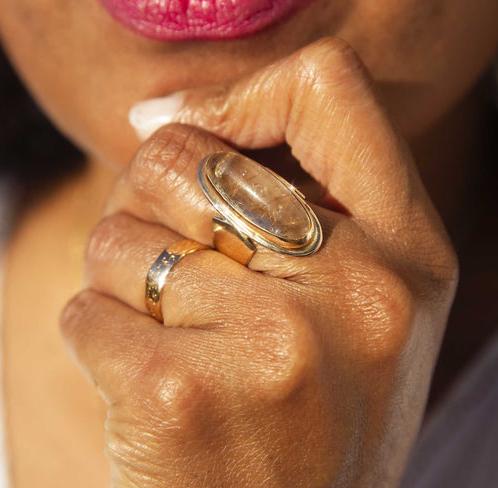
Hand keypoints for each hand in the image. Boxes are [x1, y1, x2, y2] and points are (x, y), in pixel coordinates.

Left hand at [60, 37, 457, 486]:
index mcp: (410, 252)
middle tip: (176, 262)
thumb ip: (294, 192)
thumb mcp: (358, 300)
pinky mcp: (183, 396)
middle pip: (182, 155)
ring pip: (118, 235)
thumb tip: (152, 114)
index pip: (329, 90)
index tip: (190, 127)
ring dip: (122, 277)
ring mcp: (276, 344)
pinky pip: (87, 308)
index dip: (245, 94)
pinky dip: (98, 335)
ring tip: (175, 332)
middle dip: (148, 198)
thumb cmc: (316, 406)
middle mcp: (360, 289)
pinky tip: (148, 382)